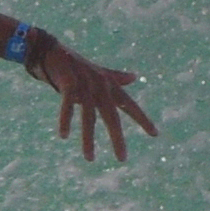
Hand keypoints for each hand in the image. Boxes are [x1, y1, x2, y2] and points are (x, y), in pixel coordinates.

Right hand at [36, 40, 157, 161]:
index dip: (143, 119)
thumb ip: (117, 78)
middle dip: (117, 138)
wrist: (54, 51)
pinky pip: (68, 106)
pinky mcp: (68, 84)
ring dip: (88, 139)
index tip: (155, 134)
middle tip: (123, 159)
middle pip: (112, 117)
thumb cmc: (77, 65)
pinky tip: (63, 135)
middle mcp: (101, 86)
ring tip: (90, 159)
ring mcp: (85, 85)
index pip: (130, 105)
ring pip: (89, 117)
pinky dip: (65, 120)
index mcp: (110, 85)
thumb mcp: (100, 73)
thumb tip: (135, 76)